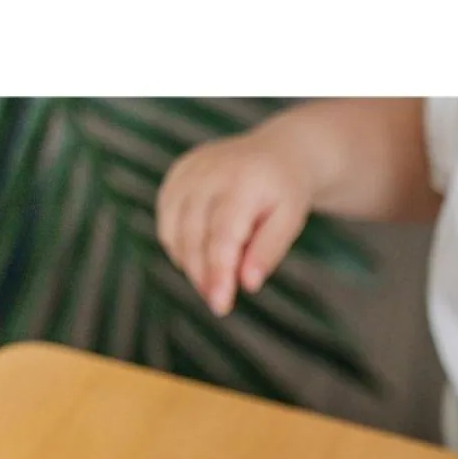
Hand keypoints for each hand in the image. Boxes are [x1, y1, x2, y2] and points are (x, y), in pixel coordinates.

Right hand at [156, 126, 311, 316]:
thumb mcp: (290, 221)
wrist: (276, 153)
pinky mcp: (176, 175)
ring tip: (213, 283)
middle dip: (203, 276)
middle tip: (218, 304)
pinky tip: (199, 258)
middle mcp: (209, 172)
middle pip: (194, 237)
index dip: (218, 273)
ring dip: (190, 265)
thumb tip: (248, 284)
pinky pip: (167, 221)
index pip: (222, 235)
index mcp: (243, 183)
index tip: (220, 305)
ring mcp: (188, 171)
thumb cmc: (284, 194)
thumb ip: (268, 251)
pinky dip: (178, 247)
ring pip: (174, 232)